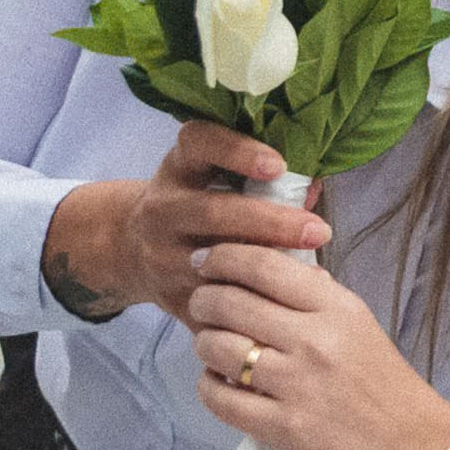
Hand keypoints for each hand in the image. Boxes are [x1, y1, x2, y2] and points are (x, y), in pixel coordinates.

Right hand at [39, 120, 331, 329]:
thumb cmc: (196, 202)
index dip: (236, 151)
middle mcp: (163, 208)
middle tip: (318, 230)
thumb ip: (260, 178)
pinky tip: (287, 305)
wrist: (132, 247)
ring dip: (263, 269)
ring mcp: (161, 256)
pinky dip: (250, 306)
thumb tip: (313, 185)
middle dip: (270, 222)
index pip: (197, 144)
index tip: (278, 165)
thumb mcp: (212, 178)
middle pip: (213, 213)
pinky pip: (212, 306)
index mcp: (178, 168)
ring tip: (310, 273)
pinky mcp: (169, 298)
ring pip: (212, 265)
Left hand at [191, 246, 449, 449]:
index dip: (222, 257)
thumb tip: (263, 270)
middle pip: (229, 303)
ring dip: (204, 344)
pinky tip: (218, 383)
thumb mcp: (359, 323)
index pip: (263, 266)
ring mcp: (296, 385)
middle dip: (203, 300)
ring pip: (216, 348)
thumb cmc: (385, 383)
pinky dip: (209, 387)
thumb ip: (314, 297)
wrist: (415, 447)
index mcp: (336, 307)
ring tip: (212, 347)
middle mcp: (314, 340)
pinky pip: (220, 398)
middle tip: (201, 305)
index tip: (205, 261)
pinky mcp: (283, 428)